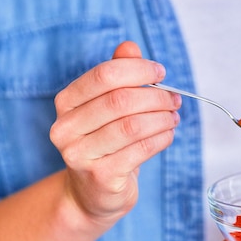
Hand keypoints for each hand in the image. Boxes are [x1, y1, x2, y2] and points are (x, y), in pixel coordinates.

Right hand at [49, 41, 180, 223]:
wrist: (92, 194)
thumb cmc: (105, 143)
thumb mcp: (108, 107)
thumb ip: (118, 75)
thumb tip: (129, 46)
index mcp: (66, 103)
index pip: (104, 75)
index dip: (137, 70)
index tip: (161, 73)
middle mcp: (66, 128)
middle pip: (120, 100)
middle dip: (155, 96)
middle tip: (175, 98)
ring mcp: (79, 155)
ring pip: (132, 126)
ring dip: (162, 118)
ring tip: (174, 117)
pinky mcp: (100, 177)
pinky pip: (140, 150)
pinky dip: (161, 139)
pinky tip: (168, 135)